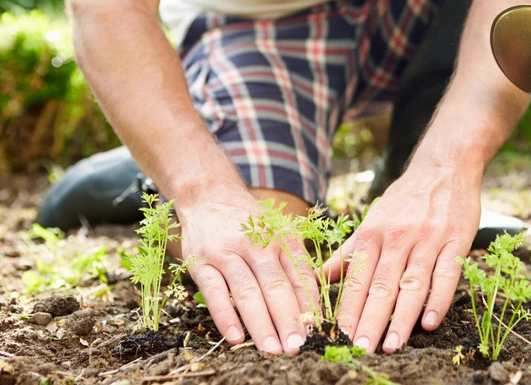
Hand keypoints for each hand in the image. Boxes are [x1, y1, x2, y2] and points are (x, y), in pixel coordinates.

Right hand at [176, 185, 317, 353]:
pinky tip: (236, 337)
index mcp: (281, 238)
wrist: (209, 195)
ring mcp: (227, 253)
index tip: (316, 332)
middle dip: (288, 319)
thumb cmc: (250, 222)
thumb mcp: (278, 231)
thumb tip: (312, 305)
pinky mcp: (201, 262)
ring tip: (272, 349)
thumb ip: (294, 263)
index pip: (300, 275)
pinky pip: (214, 292)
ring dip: (261, 323)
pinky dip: (225, 316)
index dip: (309, 305)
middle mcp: (256, 244)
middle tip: (297, 346)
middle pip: (276, 286)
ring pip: (247, 292)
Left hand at [326, 165, 480, 352]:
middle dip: (370, 319)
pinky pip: (447, 274)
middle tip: (361, 348)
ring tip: (392, 345)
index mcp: (373, 234)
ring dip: (402, 317)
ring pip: (412, 283)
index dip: (348, 309)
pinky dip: (438, 299)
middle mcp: (397, 237)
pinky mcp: (456, 240)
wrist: (444, 167)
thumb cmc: (405, 199)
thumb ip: (348, 252)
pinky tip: (430, 322)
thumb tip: (318, 278)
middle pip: (381, 285)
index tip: (338, 336)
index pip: (357, 278)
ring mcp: (428, 239)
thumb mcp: (372, 220)